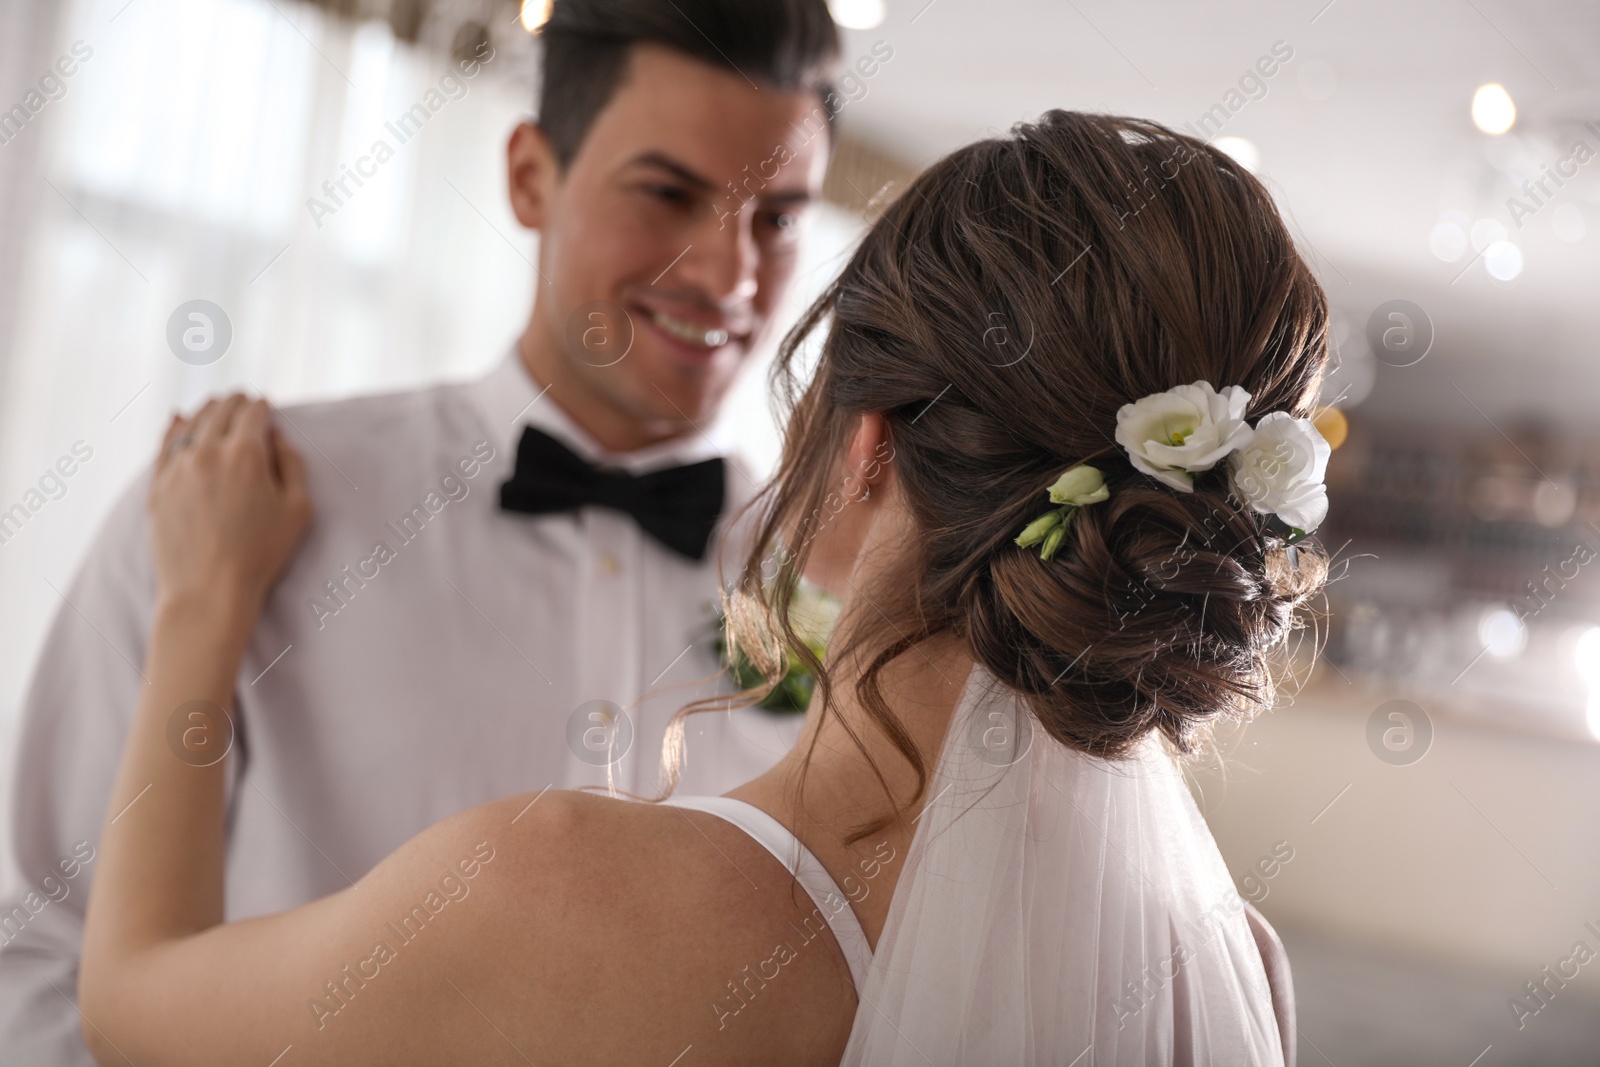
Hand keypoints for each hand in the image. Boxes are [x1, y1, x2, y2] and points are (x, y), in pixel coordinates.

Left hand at [149, 394, 311, 618]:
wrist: (208, 591)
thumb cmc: (261, 554)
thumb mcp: (298, 510)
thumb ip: (292, 465)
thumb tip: (277, 437)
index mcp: (246, 455)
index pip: (253, 413)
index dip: (263, 405)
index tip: (267, 405)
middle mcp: (207, 453)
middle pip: (220, 411)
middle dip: (235, 401)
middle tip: (243, 398)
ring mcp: (176, 468)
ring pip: (190, 424)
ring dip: (207, 410)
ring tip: (216, 405)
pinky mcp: (157, 487)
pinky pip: (164, 445)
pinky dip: (173, 427)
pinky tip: (178, 418)